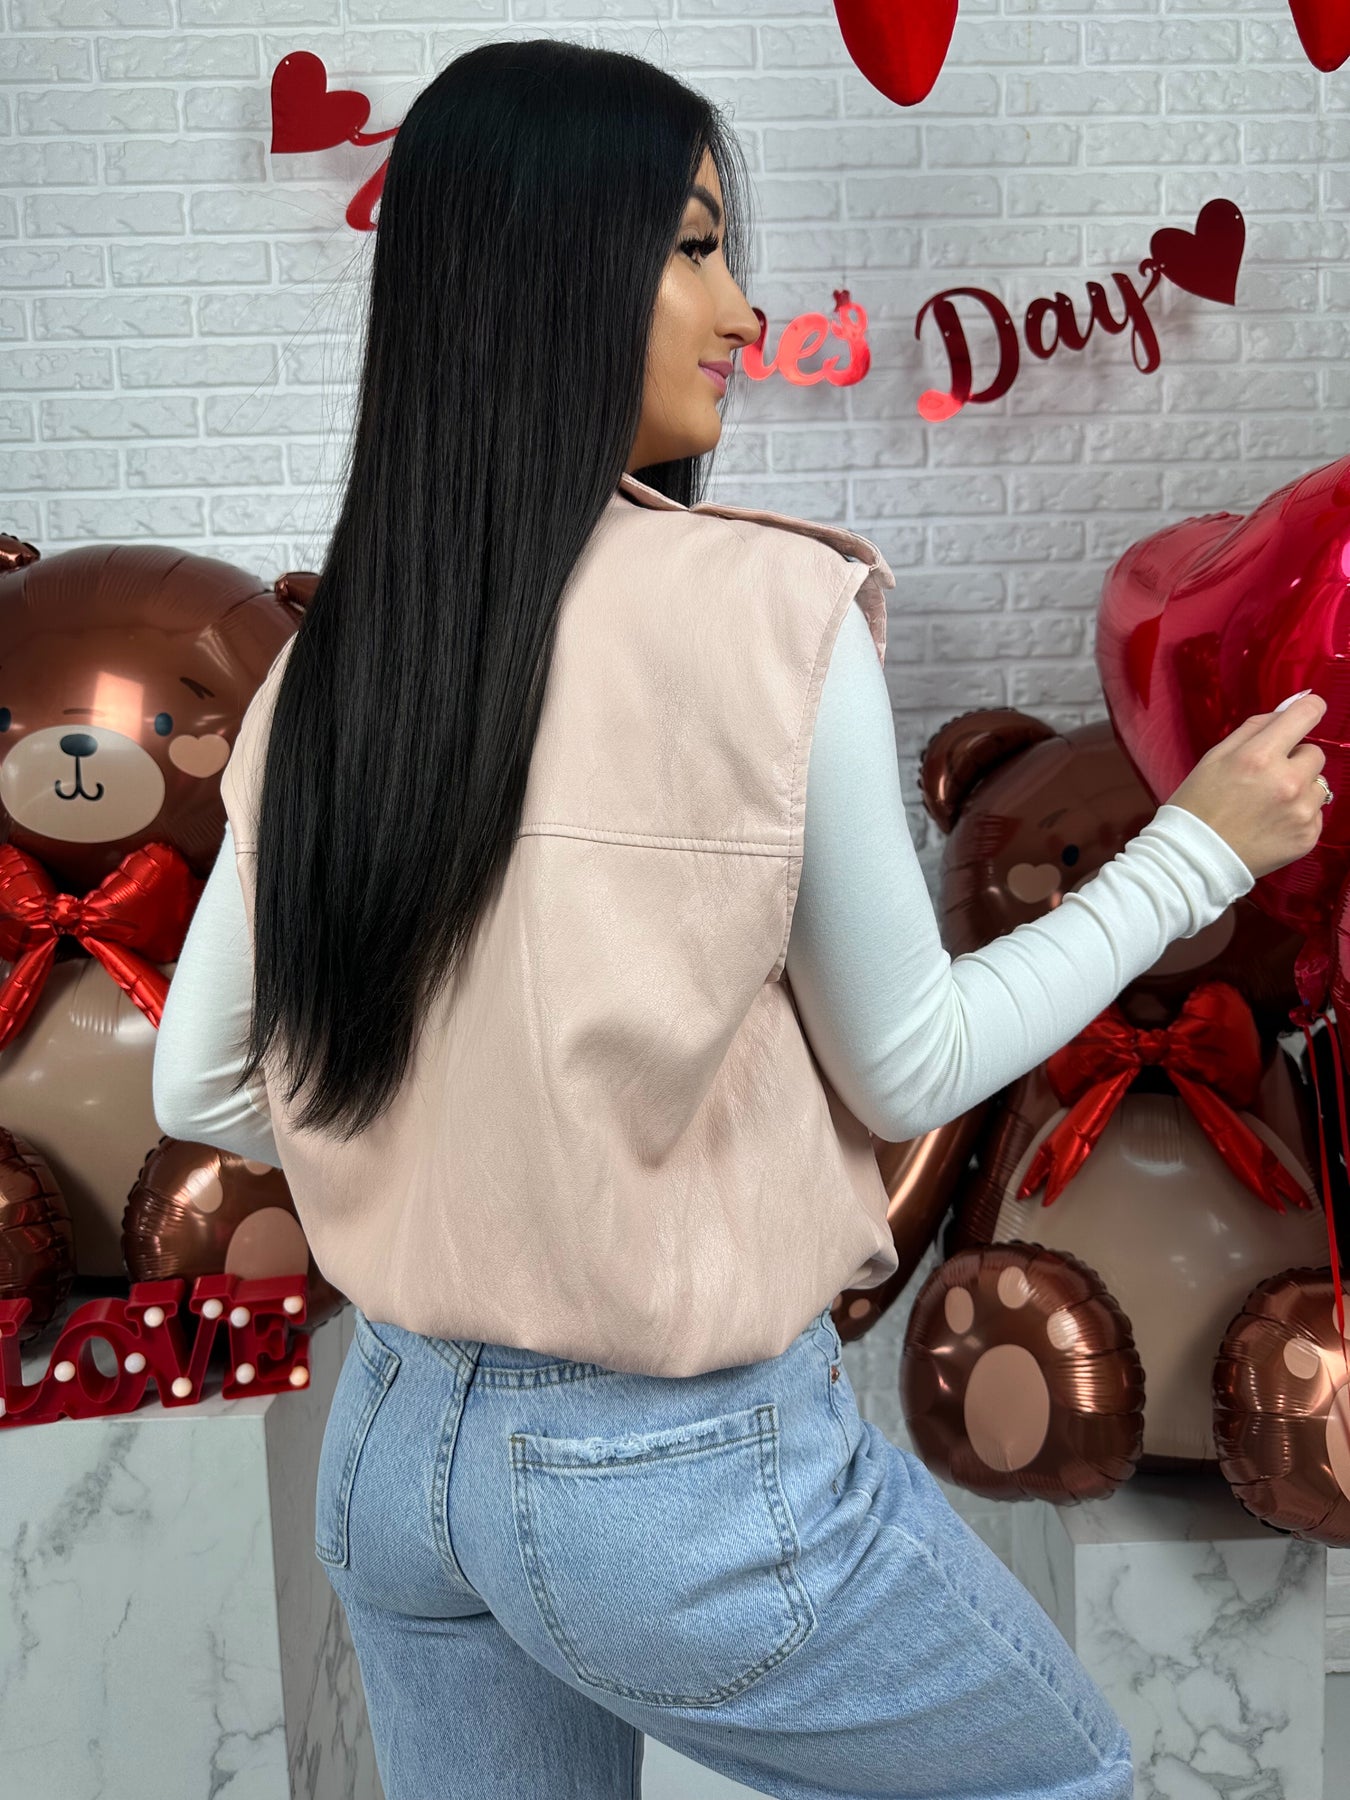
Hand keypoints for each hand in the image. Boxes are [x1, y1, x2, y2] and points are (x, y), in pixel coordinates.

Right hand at [1165, 690, 1329, 879]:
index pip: (1306, 715)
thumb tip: (1292, 706)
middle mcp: (1287, 782)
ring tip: (1268, 805)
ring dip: (1299, 789)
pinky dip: (1298, 815)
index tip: (1305, 714)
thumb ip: (1255, 727)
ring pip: (1318, 784)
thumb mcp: (1215, 756)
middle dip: (1295, 760)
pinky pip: (1316, 813)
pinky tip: (1272, 824)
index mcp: (1260, 756)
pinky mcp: (1308, 837)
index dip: (1308, 710)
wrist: (1194, 860)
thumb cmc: (1198, 805)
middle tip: (1266, 778)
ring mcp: (1301, 812)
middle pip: (1314, 752)